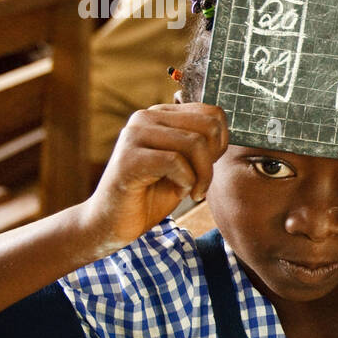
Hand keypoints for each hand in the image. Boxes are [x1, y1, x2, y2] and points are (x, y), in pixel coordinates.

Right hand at [83, 103, 228, 251]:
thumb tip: (224, 129)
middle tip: (201, 183)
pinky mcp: (128, 157)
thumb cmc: (151, 195)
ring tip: (193, 192)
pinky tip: (179, 192)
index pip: (212, 114)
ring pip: (194, 143)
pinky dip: (186, 181)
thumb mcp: (186, 165)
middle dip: (213, 159)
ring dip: (203, 175)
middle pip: (208, 126)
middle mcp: (145, 117)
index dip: (221, 143)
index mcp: (160, 115)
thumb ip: (202, 145)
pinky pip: (175, 161)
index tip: (208, 167)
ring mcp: (134, 135)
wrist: (112, 223)